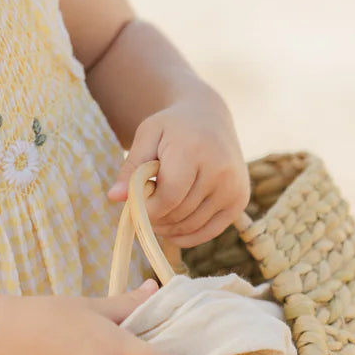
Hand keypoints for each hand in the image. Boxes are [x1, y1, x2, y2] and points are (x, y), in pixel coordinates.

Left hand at [107, 85, 250, 246]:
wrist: (209, 118)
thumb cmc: (172, 127)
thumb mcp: (147, 135)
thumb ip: (131, 167)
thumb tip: (114, 197)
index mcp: (195, 151)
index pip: (169, 197)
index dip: (147, 209)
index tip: (134, 206)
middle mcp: (221, 171)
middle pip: (179, 213)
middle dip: (155, 218)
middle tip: (143, 208)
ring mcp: (234, 187)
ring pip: (192, 225)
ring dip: (169, 228)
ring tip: (156, 214)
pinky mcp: (240, 200)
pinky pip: (209, 232)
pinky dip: (188, 237)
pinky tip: (171, 230)